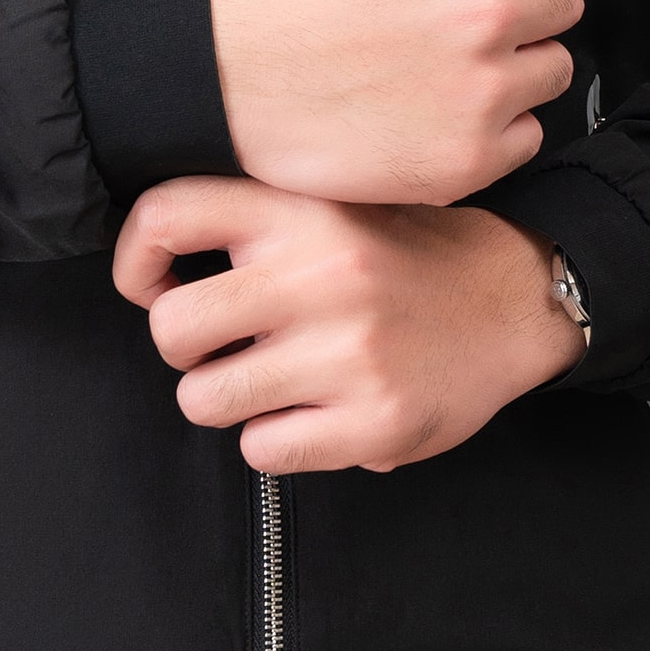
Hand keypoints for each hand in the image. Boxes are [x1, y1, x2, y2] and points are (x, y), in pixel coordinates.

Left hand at [114, 174, 585, 475]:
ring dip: (226, 399)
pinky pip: (262, 450)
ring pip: (205, 399)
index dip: (135, 259)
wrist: (513, 299)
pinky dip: (274, 439)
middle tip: (221, 345)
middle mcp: (321, 276)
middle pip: (172, 328)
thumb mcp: (333, 200)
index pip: (166, 214)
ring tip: (270, 381)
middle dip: (184, 347)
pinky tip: (311, 413)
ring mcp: (348, 355)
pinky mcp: (373, 423)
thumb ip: (254, 214)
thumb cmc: (403, 252)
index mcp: (303, 209)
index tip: (152, 284)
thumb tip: (147, 256)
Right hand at [207, 0, 581, 206]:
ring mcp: (484, 88)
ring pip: (552, 71)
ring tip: (433, 69)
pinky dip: (490, 130)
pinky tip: (429, 114)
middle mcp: (491, 7)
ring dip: (510, 68)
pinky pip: (527, 136)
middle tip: (444, 23)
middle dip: (517, 7)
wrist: (213, 75)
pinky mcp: (470, 157)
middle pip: (562, 2)